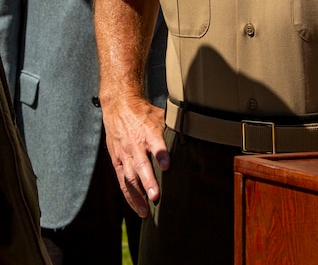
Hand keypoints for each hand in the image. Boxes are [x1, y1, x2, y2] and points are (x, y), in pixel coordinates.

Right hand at [101, 94, 167, 216]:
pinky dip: (129, 195)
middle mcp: (135, 143)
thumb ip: (175, 129)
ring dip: (137, 194)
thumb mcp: (160, 115)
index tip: (167, 166)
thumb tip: (200, 136)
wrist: (119, 106)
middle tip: (156, 196)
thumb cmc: (145, 114)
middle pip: (141, 164)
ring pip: (129, 176)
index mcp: (148, 131)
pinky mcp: (116, 160)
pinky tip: (137, 208)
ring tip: (146, 211)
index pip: (155, 143)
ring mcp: (124, 153)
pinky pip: (122, 180)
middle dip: (148, 181)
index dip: (161, 154)